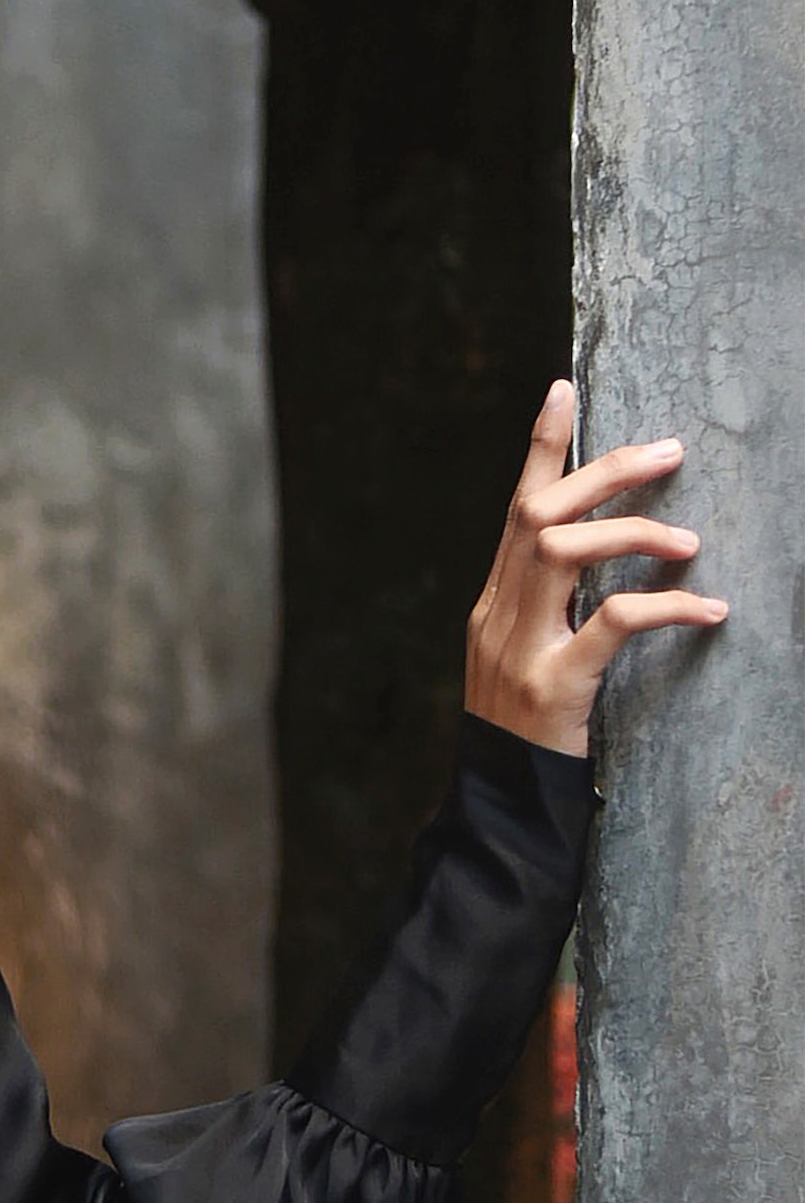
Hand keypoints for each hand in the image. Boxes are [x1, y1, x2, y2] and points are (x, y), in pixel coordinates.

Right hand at [465, 380, 727, 757]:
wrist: (501, 812)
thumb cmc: (531, 736)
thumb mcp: (526, 663)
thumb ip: (549, 611)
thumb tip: (600, 559)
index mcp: (494, 604)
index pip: (515, 508)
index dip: (540, 447)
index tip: (563, 390)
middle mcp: (499, 615)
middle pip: (539, 514)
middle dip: (604, 472)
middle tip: (669, 451)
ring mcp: (520, 649)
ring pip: (562, 552)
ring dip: (633, 532)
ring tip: (691, 542)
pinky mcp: (554, 687)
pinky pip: (610, 623)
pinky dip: (664, 606)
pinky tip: (708, 609)